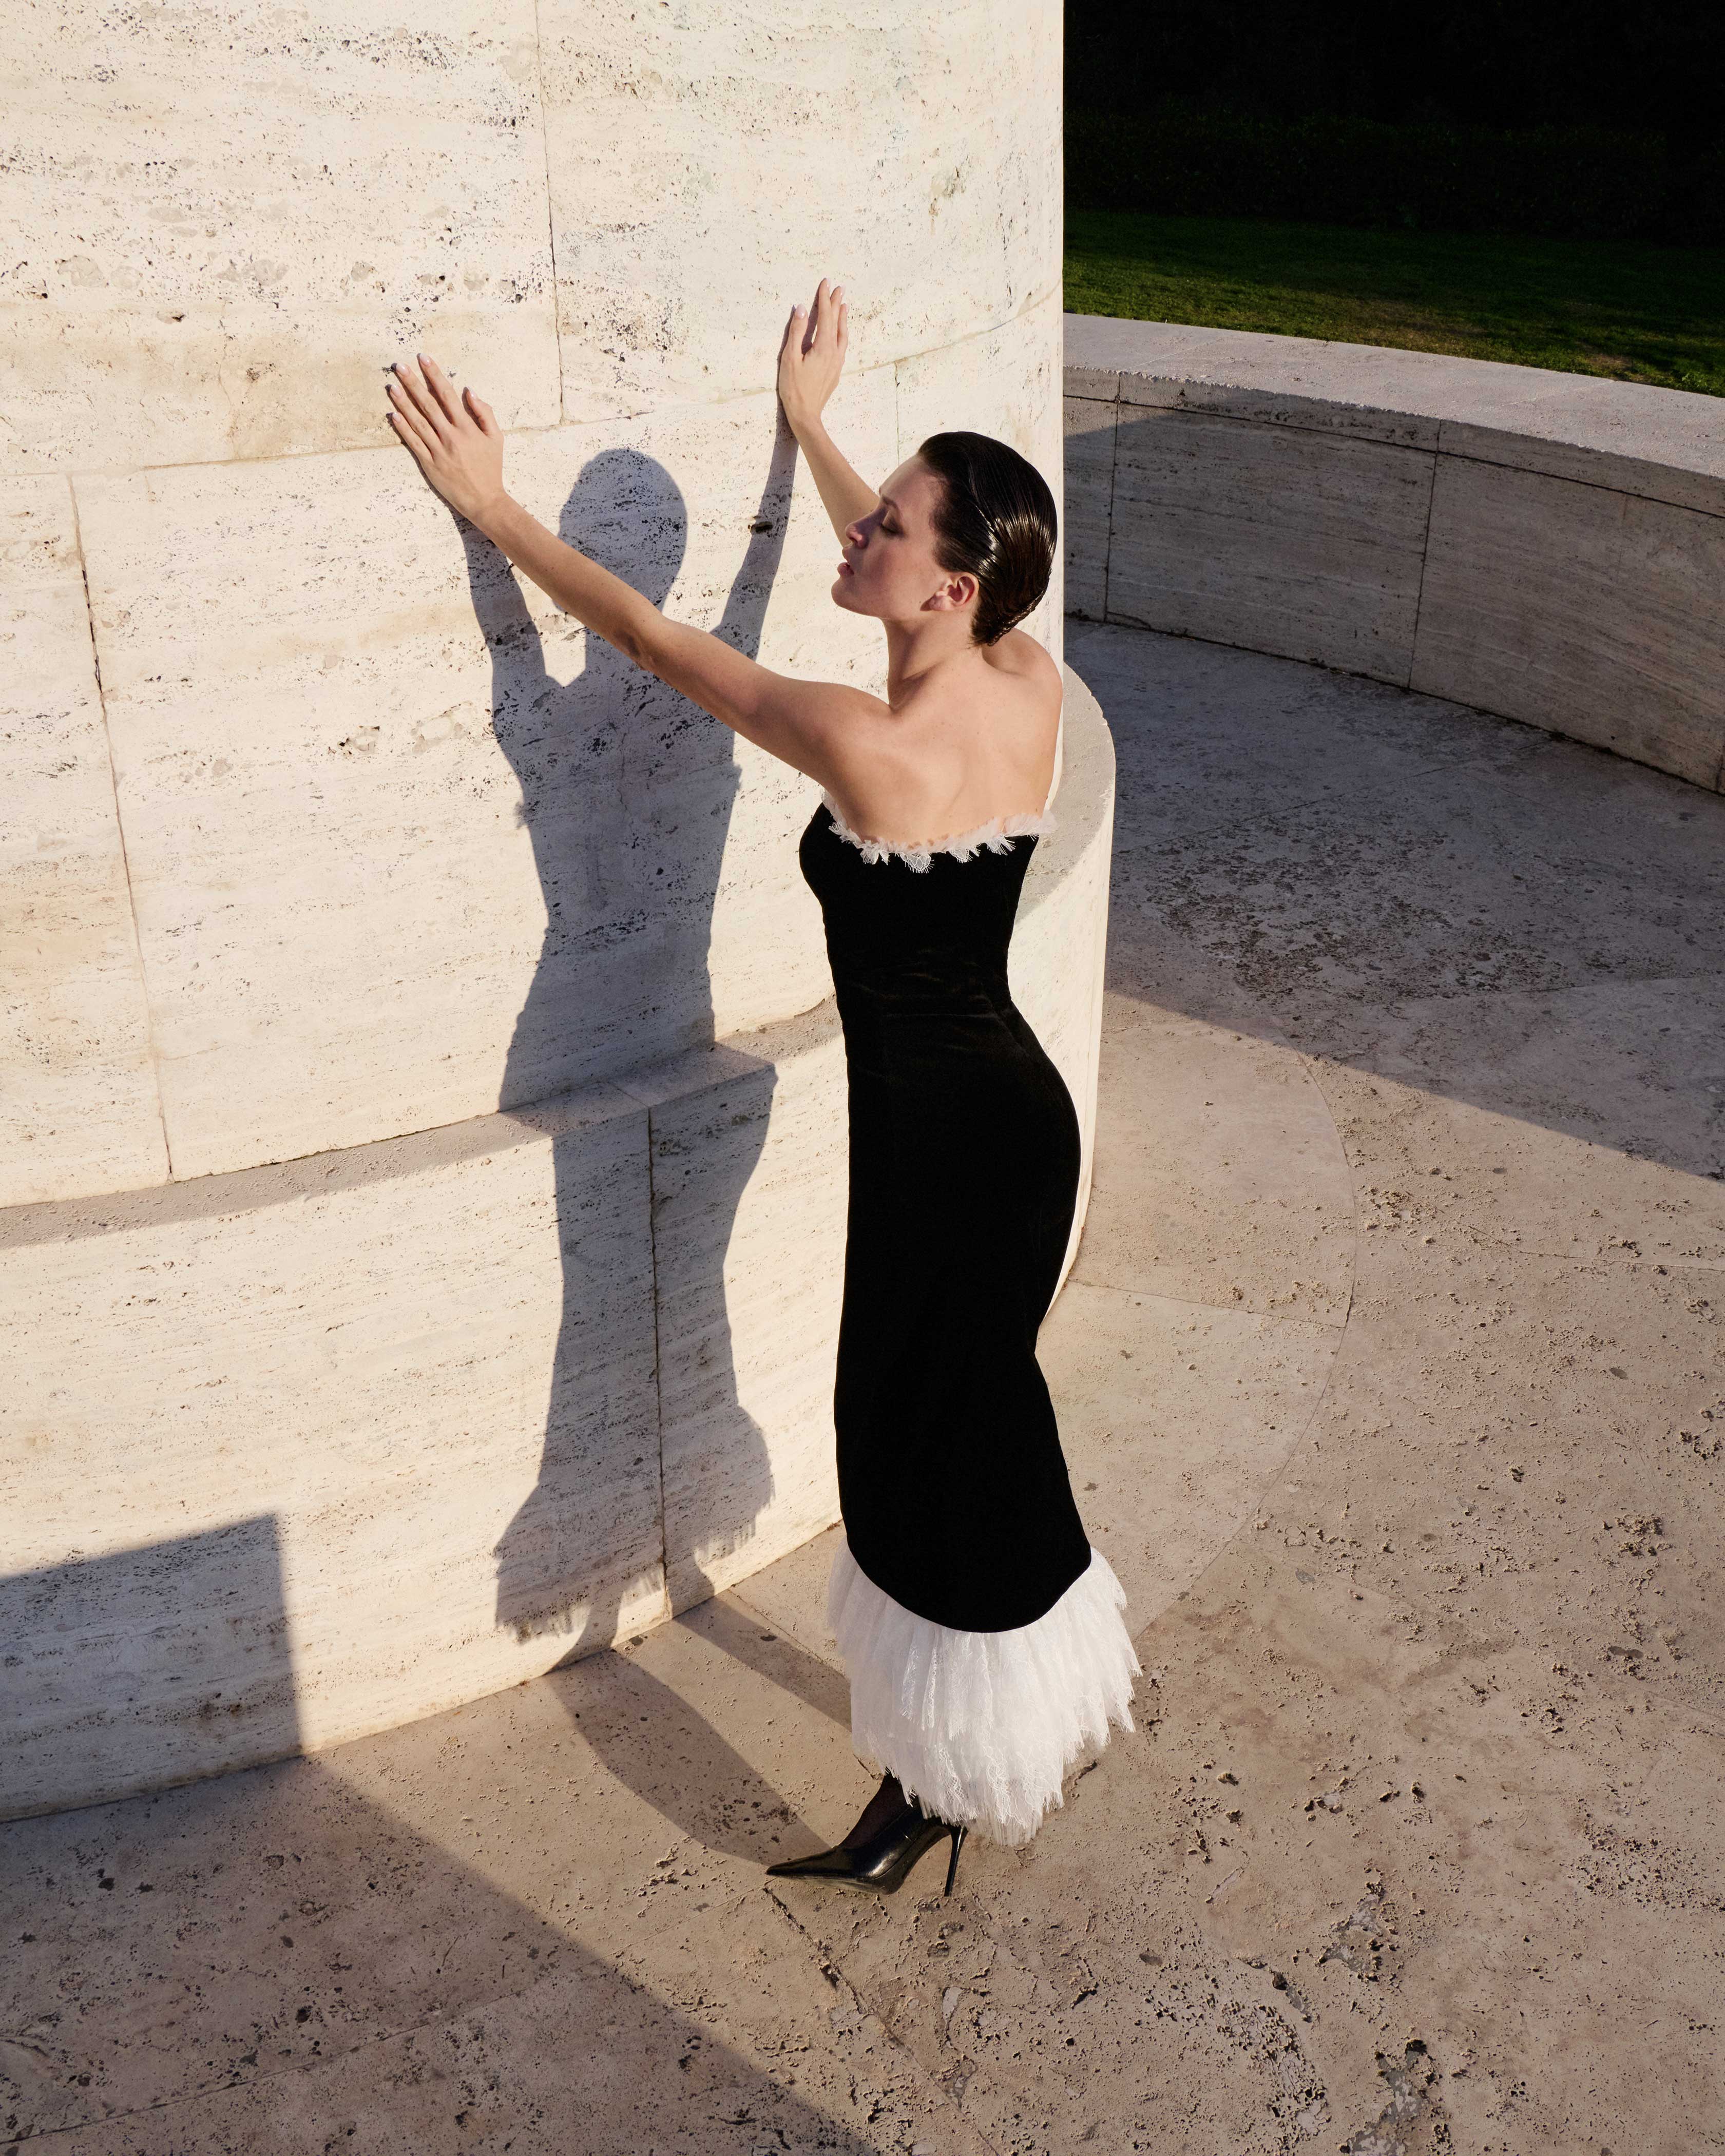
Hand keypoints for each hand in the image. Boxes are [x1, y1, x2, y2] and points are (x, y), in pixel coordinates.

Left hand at [387, 355, 506, 525]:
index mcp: (467, 428)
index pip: (447, 395)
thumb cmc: (491, 468)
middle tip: (400, 365)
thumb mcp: (496, 439)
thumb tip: (469, 391)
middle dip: (413, 383)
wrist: (484, 501)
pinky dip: (403, 428)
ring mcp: (438, 451)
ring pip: (417, 421)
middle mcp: (450, 437)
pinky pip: (413, 443)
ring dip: (403, 402)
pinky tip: (393, 415)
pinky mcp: (429, 464)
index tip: (423, 359)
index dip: (434, 375)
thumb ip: (485, 413)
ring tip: (391, 385)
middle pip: (428, 404)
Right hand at [777, 277, 847, 435]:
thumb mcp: (790, 358)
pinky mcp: (835, 372)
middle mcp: (834, 353)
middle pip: (837, 323)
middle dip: (837, 304)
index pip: (825, 316)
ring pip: (842, 335)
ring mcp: (837, 363)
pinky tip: (840, 332)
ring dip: (842, 318)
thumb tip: (800, 309)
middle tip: (839, 288)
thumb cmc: (794, 389)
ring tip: (844, 306)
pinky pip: (842, 345)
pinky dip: (842, 332)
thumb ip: (796, 332)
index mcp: (823, 347)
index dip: (824, 299)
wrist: (806, 416)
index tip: (825, 283)